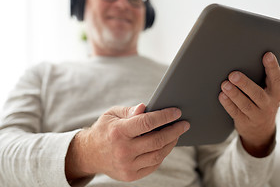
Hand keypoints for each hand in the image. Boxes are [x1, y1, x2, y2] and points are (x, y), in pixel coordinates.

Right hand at [65, 104, 189, 181]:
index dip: (165, 116)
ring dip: (171, 143)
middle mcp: (123, 150)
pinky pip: (153, 165)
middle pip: (157, 140)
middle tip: (185, 123)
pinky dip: (162, 154)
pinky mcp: (131, 175)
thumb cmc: (104, 130)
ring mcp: (127, 165)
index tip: (177, 112)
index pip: (147, 123)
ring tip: (177, 133)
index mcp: (118, 132)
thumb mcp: (112, 114)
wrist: (89, 154)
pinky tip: (166, 145)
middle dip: (174, 130)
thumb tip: (146, 107)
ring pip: (158, 154)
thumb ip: (130, 111)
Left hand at [218, 52, 279, 156]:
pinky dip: (228, 104)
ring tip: (224, 84)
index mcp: (275, 93)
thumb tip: (245, 58)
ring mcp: (257, 115)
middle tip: (233, 75)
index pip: (276, 78)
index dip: (272, 66)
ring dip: (234, 94)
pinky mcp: (245, 122)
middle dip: (244, 83)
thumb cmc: (261, 104)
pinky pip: (235, 112)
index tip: (267, 55)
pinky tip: (222, 96)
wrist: (261, 132)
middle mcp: (268, 104)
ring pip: (245, 104)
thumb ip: (261, 79)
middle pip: (257, 93)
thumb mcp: (268, 93)